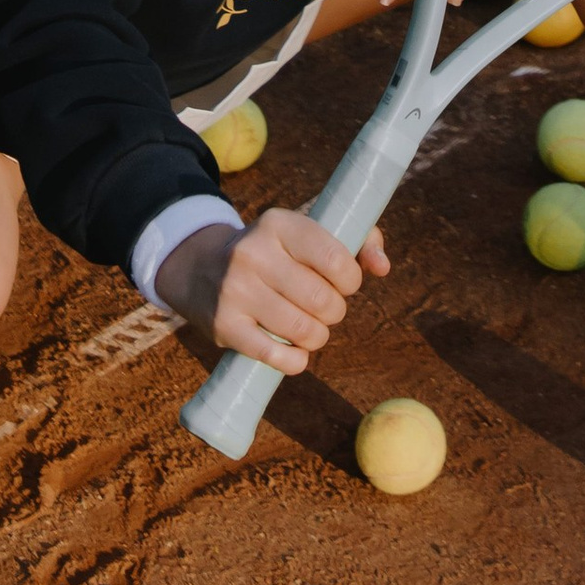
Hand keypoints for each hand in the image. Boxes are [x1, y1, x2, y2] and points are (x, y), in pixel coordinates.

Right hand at [157, 204, 388, 370]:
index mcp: (278, 224)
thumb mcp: (308, 233)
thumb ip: (357, 242)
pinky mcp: (223, 325)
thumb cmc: (275, 252)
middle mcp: (253, 253)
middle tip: (325, 308)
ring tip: (310, 327)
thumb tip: (383, 267)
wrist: (201, 268)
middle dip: (335, 311)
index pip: (335, 259)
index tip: (343, 283)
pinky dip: (295, 361)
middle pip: (323, 301)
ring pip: (304, 331)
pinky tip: (295, 352)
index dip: (351, 280)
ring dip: (318, 336)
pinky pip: (276, 356)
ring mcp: (235, 290)